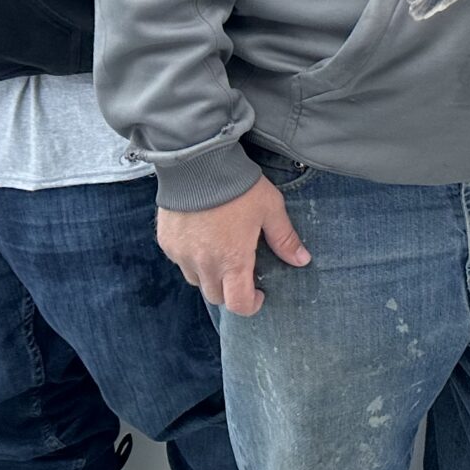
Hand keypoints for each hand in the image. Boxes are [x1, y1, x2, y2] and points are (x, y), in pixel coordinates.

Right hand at [158, 178, 309, 316]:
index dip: (250, 305)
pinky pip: (180, 261)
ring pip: (196, 280)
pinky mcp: (167, 242)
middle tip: (241, 271)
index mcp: (232, 260)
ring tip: (221, 252)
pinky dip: (192, 258)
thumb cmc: (239, 187)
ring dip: (210, 275)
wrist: (199, 164)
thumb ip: (284, 238)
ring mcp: (182, 255)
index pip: (238, 303)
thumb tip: (302, 260)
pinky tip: (202, 238)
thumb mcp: (270, 209)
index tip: (258, 294)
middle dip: (230, 290)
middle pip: (216, 296)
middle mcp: (204, 264)